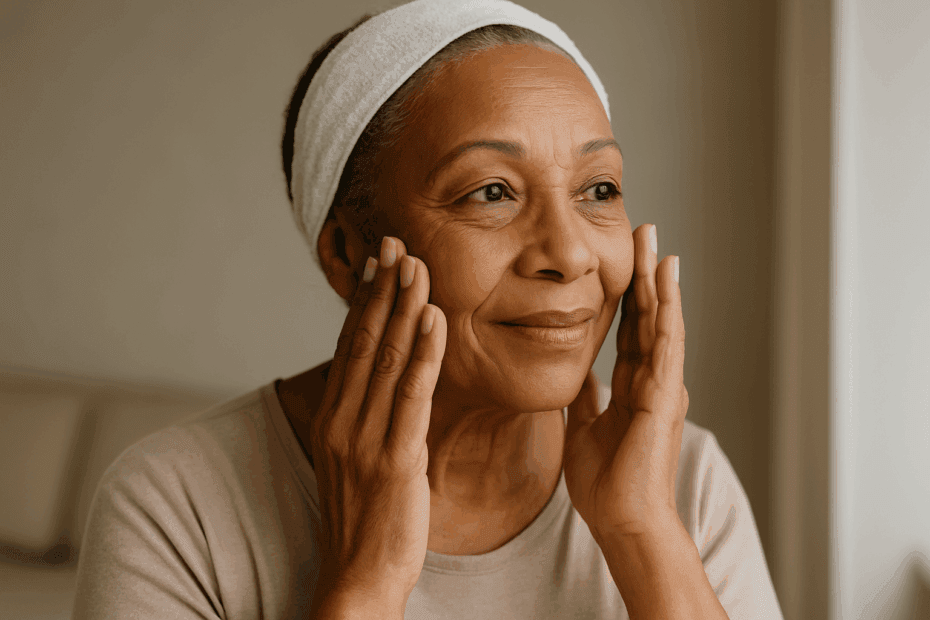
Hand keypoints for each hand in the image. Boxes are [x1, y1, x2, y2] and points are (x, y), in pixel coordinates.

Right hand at [307, 237, 446, 615]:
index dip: (366, 301)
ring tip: (416, 265)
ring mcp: (366, 439)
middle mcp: (343, 420)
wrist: (358, 576)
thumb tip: (382, 383)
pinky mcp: (396, 458)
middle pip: (365, 341)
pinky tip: (434, 319)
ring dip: (404, 308)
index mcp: (333, 418)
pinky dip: (424, 353)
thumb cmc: (364, 520)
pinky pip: (412, 395)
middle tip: (396, 244)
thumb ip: (366, 419)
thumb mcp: (356, 461)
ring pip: (387, 359)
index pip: (351, 346)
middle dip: (383, 290)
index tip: (379, 264)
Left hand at [563, 224, 687, 543]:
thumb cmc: (606, 482)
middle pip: (649, 315)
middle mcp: (653, 380)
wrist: (622, 520)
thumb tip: (575, 371)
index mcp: (634, 385)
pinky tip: (665, 285)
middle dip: (645, 272)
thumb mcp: (583, 425)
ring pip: (662, 324)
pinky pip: (665, 348)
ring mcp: (662, 388)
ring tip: (658, 244)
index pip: (631, 326)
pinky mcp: (663, 399)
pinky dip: (666, 314)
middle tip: (644, 229)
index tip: (623, 255)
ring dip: (660, 283)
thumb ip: (585, 396)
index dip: (628, 291)